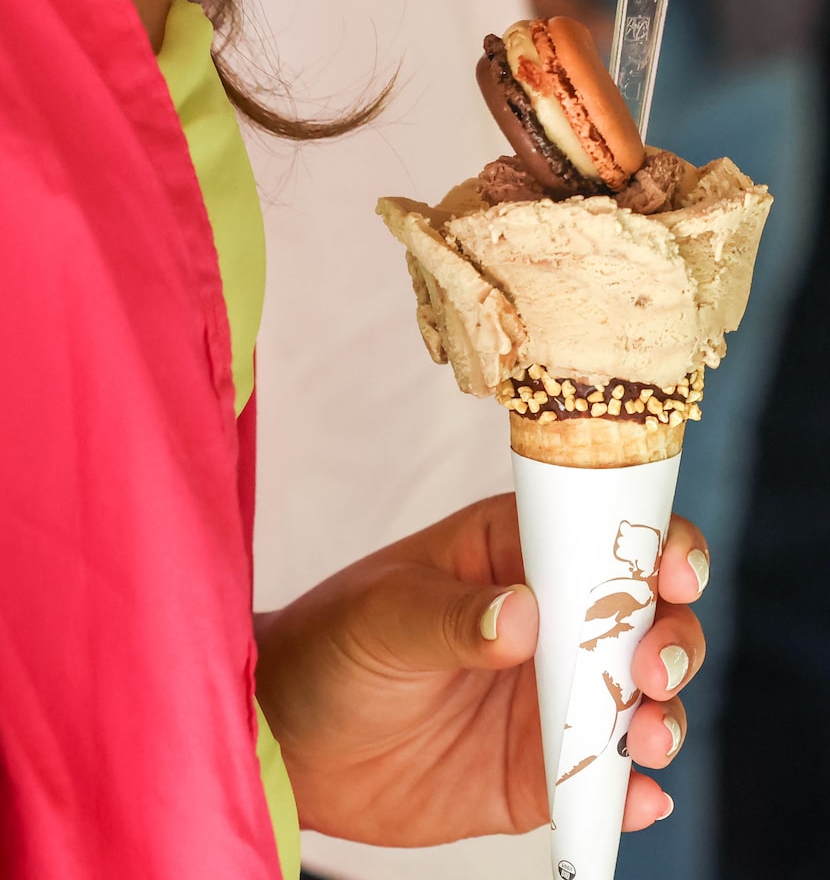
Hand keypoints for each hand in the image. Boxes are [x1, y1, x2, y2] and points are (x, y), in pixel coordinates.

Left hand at [254, 493, 705, 846]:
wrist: (292, 743)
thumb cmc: (332, 646)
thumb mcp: (384, 616)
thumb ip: (452, 615)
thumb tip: (523, 617)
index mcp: (515, 553)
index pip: (603, 532)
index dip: (654, 545)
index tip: (673, 575)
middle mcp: (549, 620)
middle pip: (646, 616)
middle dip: (672, 638)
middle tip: (650, 669)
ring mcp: (550, 696)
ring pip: (639, 699)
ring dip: (662, 716)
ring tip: (642, 739)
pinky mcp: (541, 769)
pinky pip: (603, 781)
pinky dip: (631, 793)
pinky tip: (635, 801)